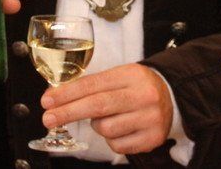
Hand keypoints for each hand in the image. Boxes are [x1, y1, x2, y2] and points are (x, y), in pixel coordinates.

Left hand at [40, 63, 172, 154]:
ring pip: (106, 129)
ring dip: (97, 126)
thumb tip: (58, 97)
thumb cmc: (137, 87)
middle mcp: (142, 95)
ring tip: (107, 117)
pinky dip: (111, 139)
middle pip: (98, 106)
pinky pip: (117, 145)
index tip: (48, 100)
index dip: (67, 93)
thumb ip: (93, 85)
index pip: (93, 84)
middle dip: (68, 112)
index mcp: (131, 75)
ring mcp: (149, 118)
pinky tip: (119, 128)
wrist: (172, 97)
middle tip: (48, 118)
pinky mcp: (151, 138)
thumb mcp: (120, 76)